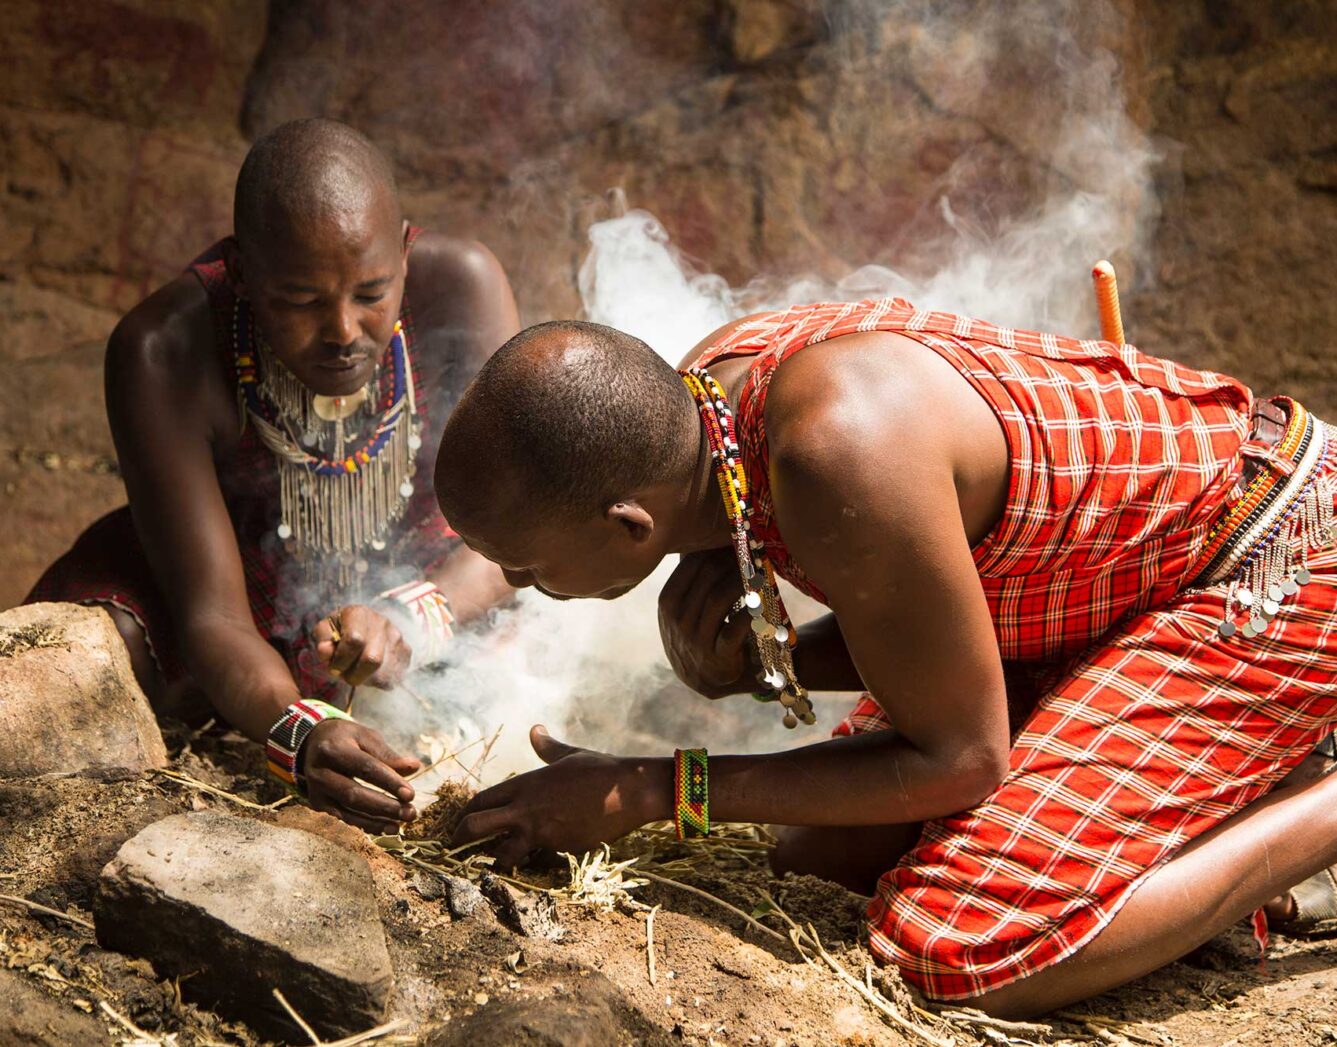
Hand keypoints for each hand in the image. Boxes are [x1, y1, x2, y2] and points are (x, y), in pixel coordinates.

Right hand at [300, 718, 421, 832]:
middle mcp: (320, 771)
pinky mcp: (318, 804)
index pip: (365, 768)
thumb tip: (415, 767)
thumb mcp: (365, 737)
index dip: (389, 782)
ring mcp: (316, 790)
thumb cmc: (345, 738)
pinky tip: (385, 827)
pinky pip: (343, 818)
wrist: (311, 743)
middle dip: (384, 806)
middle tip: (410, 813)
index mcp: (333, 749)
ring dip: (376, 820)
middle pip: (354, 794)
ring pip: (348, 810)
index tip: (411, 794)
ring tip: (400, 824)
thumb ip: (387, 754)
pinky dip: (365, 824)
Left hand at [312, 605, 411, 687]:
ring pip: (385, 672)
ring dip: (366, 680)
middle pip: (373, 659)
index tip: (334, 668)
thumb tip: (326, 652)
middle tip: (345, 677)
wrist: (364, 624)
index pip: (354, 640)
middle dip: (355, 676)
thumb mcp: (325, 630)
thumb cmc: (341, 630)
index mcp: (359, 614)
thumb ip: (322, 640)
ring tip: (357, 673)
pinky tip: (370, 673)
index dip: (341, 660)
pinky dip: (380, 681)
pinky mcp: (406, 650)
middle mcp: (382, 623)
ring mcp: (397, 636)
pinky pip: (395, 676)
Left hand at [451, 726, 669, 868]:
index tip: (461, 821)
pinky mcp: (558, 850)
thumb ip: (547, 748)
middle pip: (476, 827)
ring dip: (497, 858)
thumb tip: (536, 730)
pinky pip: (536, 861)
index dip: (466, 812)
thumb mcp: (569, 756)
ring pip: (502, 854)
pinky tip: (535, 861)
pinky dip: (533, 862)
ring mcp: (540, 832)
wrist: (627, 791)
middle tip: (455, 848)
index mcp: (525, 785)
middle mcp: (526, 809)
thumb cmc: (600, 769)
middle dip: (460, 839)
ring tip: (496, 860)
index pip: (481, 800)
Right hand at [658, 549, 754, 698]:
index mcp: (668, 602)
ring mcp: (696, 640)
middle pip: (708, 577)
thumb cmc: (699, 632)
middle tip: (753, 549)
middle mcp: (678, 620)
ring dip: (743, 580)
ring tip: (760, 570)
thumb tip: (704, 535)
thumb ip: (692, 577)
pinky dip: (750, 611)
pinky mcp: (718, 658)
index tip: (736, 538)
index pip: (692, 564)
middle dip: (733, 559)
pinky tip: (761, 600)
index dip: (716, 548)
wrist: (705, 677)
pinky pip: (736, 628)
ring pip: (721, 598)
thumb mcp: (685, 607)